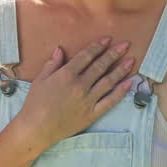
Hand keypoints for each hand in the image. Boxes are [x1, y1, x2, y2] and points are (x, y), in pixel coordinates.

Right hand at [19, 37, 135, 147]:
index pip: (86, 56)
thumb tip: (60, 49)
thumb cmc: (35, 104)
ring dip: (120, 70)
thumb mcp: (40, 80)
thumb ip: (52, 64)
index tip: (108, 39)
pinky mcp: (92, 113)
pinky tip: (128, 83)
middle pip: (100, 66)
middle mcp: (80, 85)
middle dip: (114, 54)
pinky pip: (110, 101)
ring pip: (108, 81)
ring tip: (131, 61)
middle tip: (125, 45)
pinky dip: (120, 92)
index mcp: (66, 75)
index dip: (98, 46)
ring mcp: (88, 100)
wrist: (37, 128)